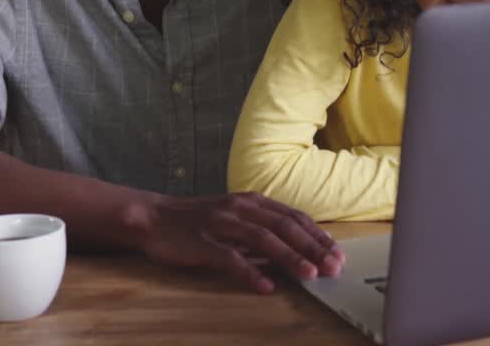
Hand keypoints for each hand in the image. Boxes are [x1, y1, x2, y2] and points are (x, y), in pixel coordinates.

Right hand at [123, 192, 344, 293]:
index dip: (318, 236)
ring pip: (263, 239)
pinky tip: (265, 287)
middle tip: (333, 267)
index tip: (337, 254)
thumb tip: (298, 248)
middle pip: (285, 227)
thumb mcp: (235, 217)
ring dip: (289, 257)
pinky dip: (250, 272)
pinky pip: (230, 259)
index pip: (294, 217)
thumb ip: (263, 228)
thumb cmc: (197, 221)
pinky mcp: (202, 244)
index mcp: (252, 201)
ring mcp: (221, 225)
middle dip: (312, 247)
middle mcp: (241, 208)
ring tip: (310, 274)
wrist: (152, 217)